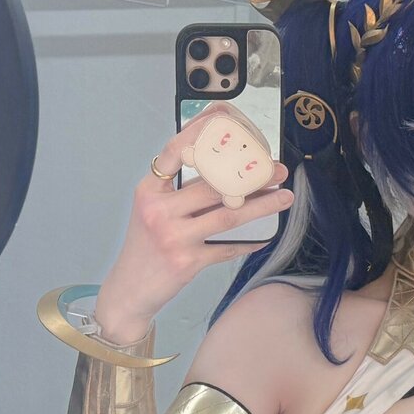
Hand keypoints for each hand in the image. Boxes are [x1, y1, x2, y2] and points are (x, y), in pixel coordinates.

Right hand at [95, 106, 292, 342]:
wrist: (129, 291)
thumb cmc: (144, 249)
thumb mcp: (152, 212)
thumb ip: (179, 192)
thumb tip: (223, 171)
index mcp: (149, 191)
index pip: (174, 152)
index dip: (200, 132)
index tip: (230, 122)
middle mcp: (158, 210)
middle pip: (212, 184)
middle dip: (250, 175)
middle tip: (278, 168)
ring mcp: (172, 237)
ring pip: (227, 214)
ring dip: (261, 205)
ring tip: (284, 196)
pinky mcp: (187, 262)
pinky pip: (226, 248)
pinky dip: (247, 243)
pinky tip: (264, 238)